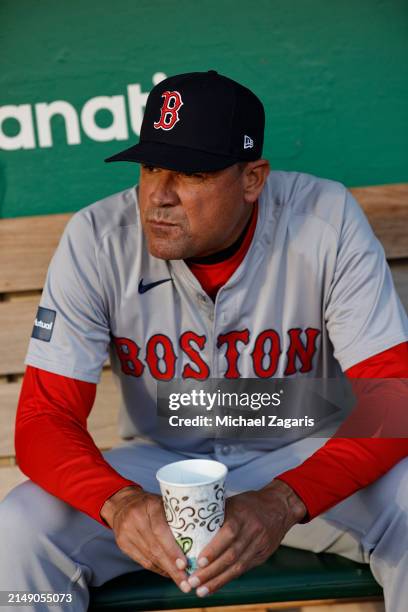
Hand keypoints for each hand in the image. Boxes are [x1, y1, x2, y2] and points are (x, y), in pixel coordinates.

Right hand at [100, 485, 191, 592]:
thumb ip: (176, 518)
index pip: (160, 531)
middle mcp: (136, 519)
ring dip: (166, 571)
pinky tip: (167, 573)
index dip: (172, 549)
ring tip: (181, 580)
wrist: (123, 503)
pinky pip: (142, 561)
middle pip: (155, 548)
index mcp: (150, 506)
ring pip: (149, 557)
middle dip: (172, 567)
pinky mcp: (122, 544)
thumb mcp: (164, 503)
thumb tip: (196, 541)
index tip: (184, 564)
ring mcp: (127, 532)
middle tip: (186, 581)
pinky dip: (157, 569)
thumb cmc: (151, 503)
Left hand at [186, 479, 306, 596]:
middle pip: (231, 556)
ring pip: (237, 567)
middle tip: (193, 581)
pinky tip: (215, 586)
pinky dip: (228, 579)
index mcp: (243, 515)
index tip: (199, 561)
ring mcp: (259, 545)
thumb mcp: (234, 502)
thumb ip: (217, 514)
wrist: (280, 506)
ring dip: (218, 581)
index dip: (214, 550)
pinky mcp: (262, 556)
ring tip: (201, 590)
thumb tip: (192, 525)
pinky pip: (243, 569)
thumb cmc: (251, 502)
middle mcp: (252, 532)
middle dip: (211, 571)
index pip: (228, 534)